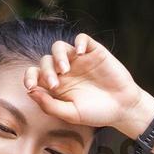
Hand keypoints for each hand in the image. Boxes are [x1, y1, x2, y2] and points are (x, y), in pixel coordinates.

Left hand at [24, 34, 146, 130]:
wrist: (123, 109)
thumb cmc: (97, 113)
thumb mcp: (71, 114)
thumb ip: (50, 105)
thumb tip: (30, 92)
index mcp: (56, 85)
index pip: (35, 74)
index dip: (29, 77)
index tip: (30, 86)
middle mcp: (65, 70)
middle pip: (46, 61)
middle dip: (46, 72)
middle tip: (56, 85)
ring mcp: (79, 60)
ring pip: (59, 47)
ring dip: (58, 56)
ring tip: (65, 70)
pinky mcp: (94, 52)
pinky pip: (82, 39)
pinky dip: (79, 42)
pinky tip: (80, 53)